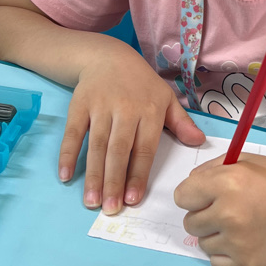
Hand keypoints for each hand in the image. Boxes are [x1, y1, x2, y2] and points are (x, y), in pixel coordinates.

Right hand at [58, 47, 204, 213]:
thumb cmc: (141, 83)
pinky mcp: (79, 106)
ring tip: (91, 201)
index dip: (138, 175)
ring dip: (93, 175)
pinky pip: (73, 133)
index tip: (133, 199)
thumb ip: (181, 122)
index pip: (144, 149)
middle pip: (119, 151)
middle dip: (114, 181)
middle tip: (110, 209)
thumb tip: (200, 142)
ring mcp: (100, 107)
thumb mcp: (166, 98)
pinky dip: (68, 154)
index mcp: (150, 111)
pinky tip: (65, 176)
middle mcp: (125, 110)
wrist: (108, 56)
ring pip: (96, 146)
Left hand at [173, 153, 265, 265]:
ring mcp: (238, 243)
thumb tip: (189, 187)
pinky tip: (246, 241)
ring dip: (216, 235)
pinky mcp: (246, 265)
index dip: (194, 195)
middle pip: (189, 223)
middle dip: (204, 215)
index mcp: (227, 183)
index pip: (182, 197)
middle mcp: (230, 214)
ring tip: (242, 225)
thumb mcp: (243, 161)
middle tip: (228, 211)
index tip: (207, 196)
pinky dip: (226, 254)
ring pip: (202, 244)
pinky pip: (216, 263)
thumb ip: (210, 170)